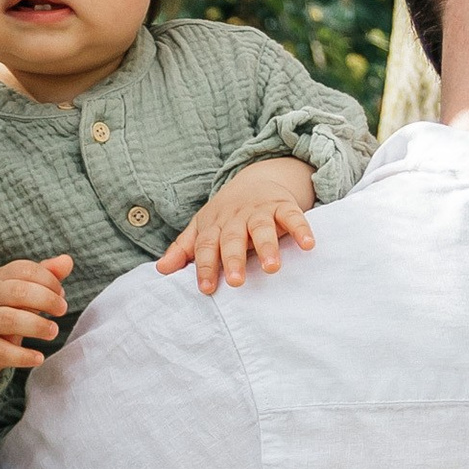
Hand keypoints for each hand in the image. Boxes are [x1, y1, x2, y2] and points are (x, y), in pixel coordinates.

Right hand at [0, 253, 72, 381]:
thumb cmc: (6, 306)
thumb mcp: (23, 287)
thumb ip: (46, 274)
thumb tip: (67, 261)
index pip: (24, 270)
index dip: (48, 280)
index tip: (61, 293)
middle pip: (17, 292)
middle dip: (46, 300)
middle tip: (62, 310)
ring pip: (9, 320)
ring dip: (36, 326)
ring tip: (53, 331)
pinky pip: (3, 352)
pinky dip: (22, 356)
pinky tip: (39, 357)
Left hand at [157, 158, 316, 294]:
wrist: (255, 180)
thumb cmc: (226, 215)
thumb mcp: (202, 228)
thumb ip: (184, 249)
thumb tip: (160, 270)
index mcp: (214, 226)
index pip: (205, 247)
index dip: (205, 267)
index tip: (206, 289)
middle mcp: (236, 218)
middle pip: (232, 239)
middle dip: (233, 259)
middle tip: (237, 282)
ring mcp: (260, 211)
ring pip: (262, 228)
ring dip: (267, 247)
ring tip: (271, 268)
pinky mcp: (284, 206)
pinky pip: (294, 217)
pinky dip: (302, 229)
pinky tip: (308, 245)